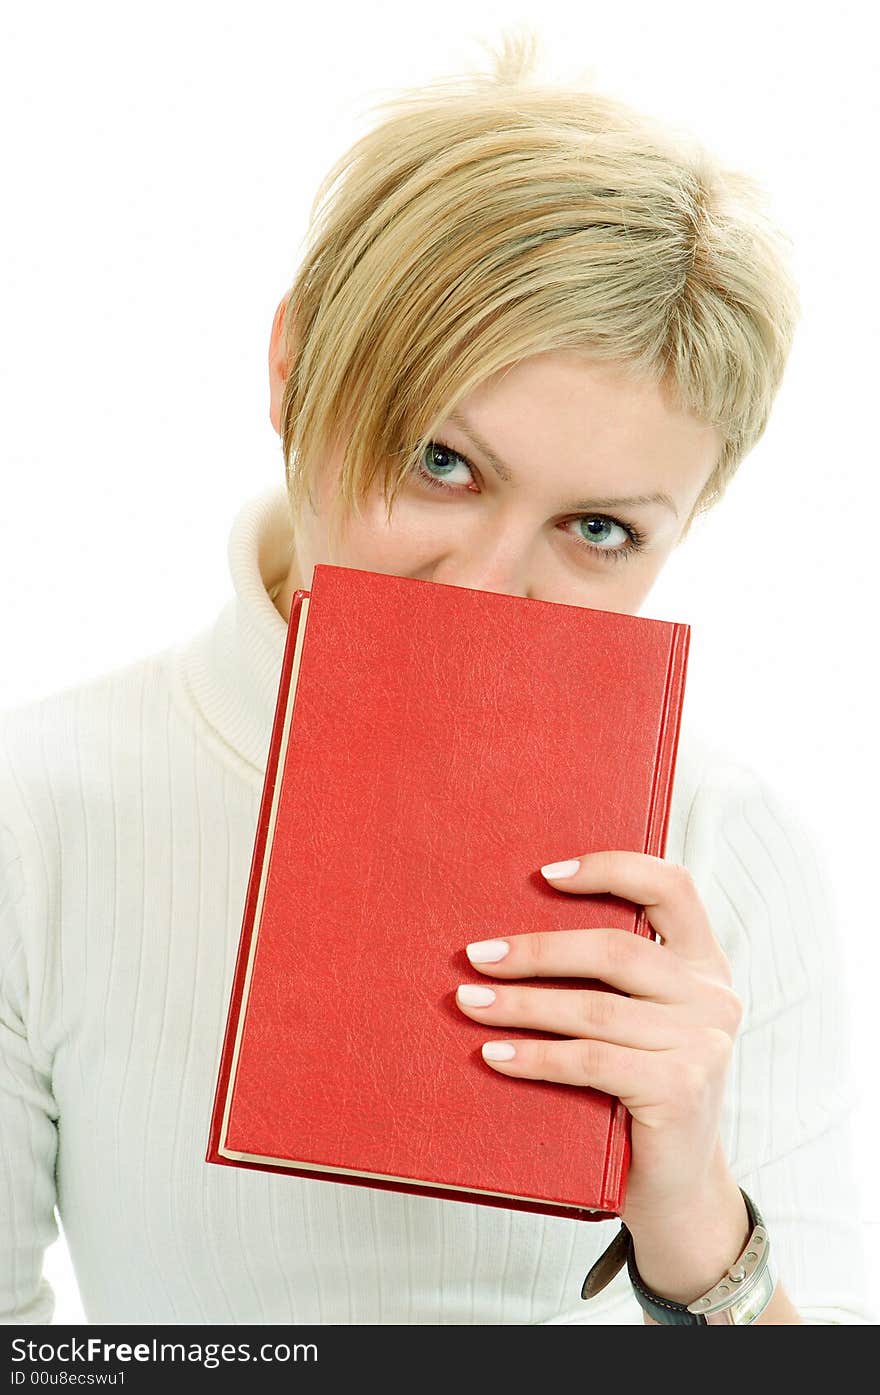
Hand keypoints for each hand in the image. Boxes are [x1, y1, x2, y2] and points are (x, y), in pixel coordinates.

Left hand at [455, 850, 743, 1236]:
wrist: (674, 1187)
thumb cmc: (637, 1091)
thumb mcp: (638, 1022)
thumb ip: (609, 979)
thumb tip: (508, 939)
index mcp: (705, 962)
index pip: (672, 887)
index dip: (612, 868)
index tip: (545, 874)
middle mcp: (714, 996)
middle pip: (616, 950)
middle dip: (537, 950)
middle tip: (476, 955)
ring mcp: (704, 1044)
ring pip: (595, 1009)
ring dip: (521, 1004)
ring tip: (469, 1001)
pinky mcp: (681, 1090)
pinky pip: (591, 1061)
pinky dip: (536, 1056)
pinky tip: (495, 1055)